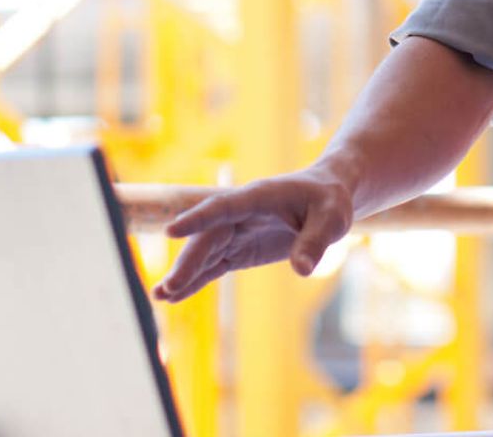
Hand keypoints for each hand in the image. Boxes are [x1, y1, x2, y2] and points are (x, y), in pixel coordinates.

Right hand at [151, 167, 355, 301]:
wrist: (325, 197)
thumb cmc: (329, 201)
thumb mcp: (333, 218)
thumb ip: (316, 241)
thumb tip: (302, 270)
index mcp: (258, 197)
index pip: (222, 207)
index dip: (198, 219)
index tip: (172, 231)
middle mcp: (240, 214)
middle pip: (207, 238)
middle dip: (187, 262)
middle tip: (167, 288)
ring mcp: (237, 232)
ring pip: (204, 254)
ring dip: (183, 274)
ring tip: (160, 296)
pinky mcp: (240, 250)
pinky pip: (214, 266)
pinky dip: (196, 280)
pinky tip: (175, 296)